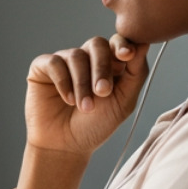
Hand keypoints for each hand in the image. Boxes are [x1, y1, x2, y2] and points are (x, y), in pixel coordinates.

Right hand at [25, 35, 151, 156]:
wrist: (66, 146)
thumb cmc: (96, 125)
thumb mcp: (123, 101)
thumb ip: (136, 73)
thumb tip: (145, 43)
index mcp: (109, 63)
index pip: (117, 42)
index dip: (122, 45)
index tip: (127, 55)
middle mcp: (86, 58)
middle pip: (97, 44)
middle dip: (102, 68)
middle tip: (103, 92)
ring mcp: (64, 61)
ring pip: (76, 56)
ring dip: (83, 83)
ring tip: (85, 107)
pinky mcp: (42, 68)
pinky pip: (54, 63)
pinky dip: (63, 82)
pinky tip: (68, 100)